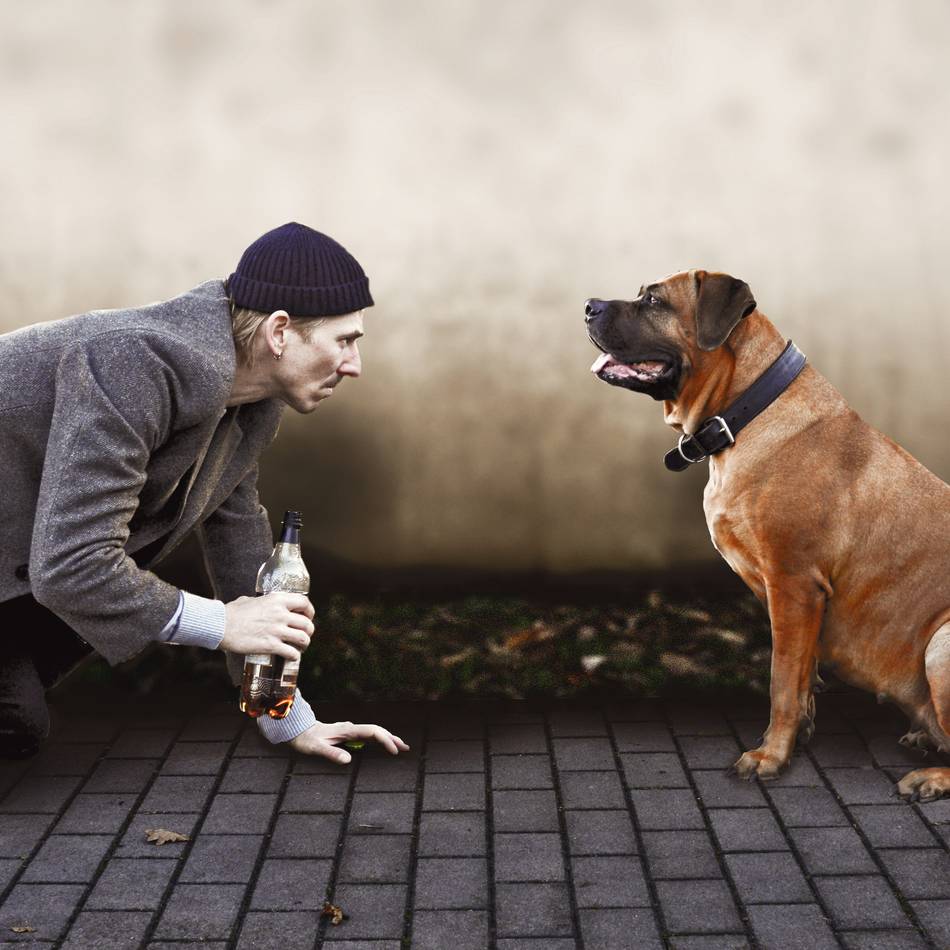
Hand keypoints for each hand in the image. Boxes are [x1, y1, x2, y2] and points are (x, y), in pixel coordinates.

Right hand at [219, 592, 314, 660]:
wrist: (221, 625)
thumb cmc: (231, 612)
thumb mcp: (249, 600)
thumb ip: (261, 602)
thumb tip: (261, 604)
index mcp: (277, 600)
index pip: (304, 602)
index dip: (310, 611)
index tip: (308, 616)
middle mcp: (280, 614)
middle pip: (307, 623)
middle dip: (309, 631)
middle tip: (304, 635)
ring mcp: (277, 630)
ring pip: (303, 638)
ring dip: (304, 644)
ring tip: (300, 647)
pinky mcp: (270, 645)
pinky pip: (292, 652)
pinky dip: (294, 656)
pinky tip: (291, 657)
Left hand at [289, 721, 410, 763]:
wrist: (299, 730)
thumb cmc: (306, 740)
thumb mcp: (316, 748)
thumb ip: (331, 753)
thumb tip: (347, 760)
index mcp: (347, 730)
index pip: (372, 732)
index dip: (385, 740)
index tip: (393, 751)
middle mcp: (351, 728)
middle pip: (377, 730)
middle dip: (392, 738)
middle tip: (405, 748)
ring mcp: (350, 730)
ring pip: (374, 731)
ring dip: (388, 738)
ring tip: (401, 746)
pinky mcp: (348, 734)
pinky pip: (368, 735)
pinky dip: (379, 739)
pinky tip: (383, 745)